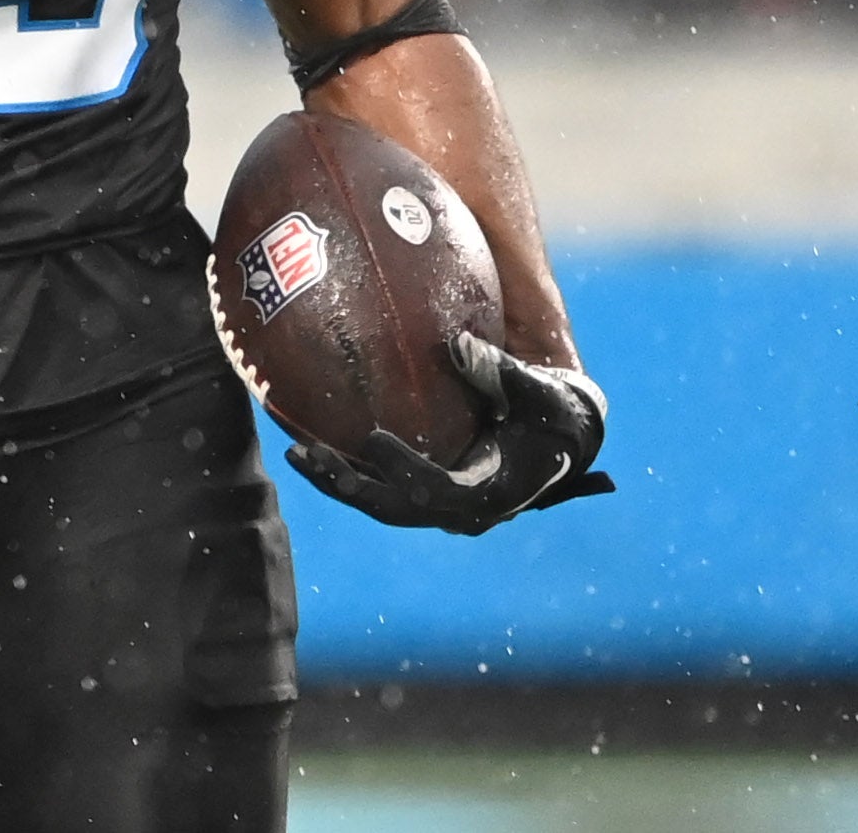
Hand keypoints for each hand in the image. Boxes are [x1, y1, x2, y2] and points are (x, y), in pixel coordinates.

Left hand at [283, 332, 616, 535]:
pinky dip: (349, 471)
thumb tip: (459, 344)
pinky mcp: (427, 494)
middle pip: (393, 508)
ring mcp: (440, 508)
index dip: (403, 469)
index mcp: (489, 494)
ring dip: (338, 481)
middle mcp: (460, 512)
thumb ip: (502, 372)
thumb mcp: (540, 393)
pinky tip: (312, 446)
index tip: (371, 438)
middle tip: (304, 453)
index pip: (436, 492)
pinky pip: (382, 490)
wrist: (562, 445)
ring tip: (295, 452)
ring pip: (381, 504)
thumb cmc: (554, 415)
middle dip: (347, 483)